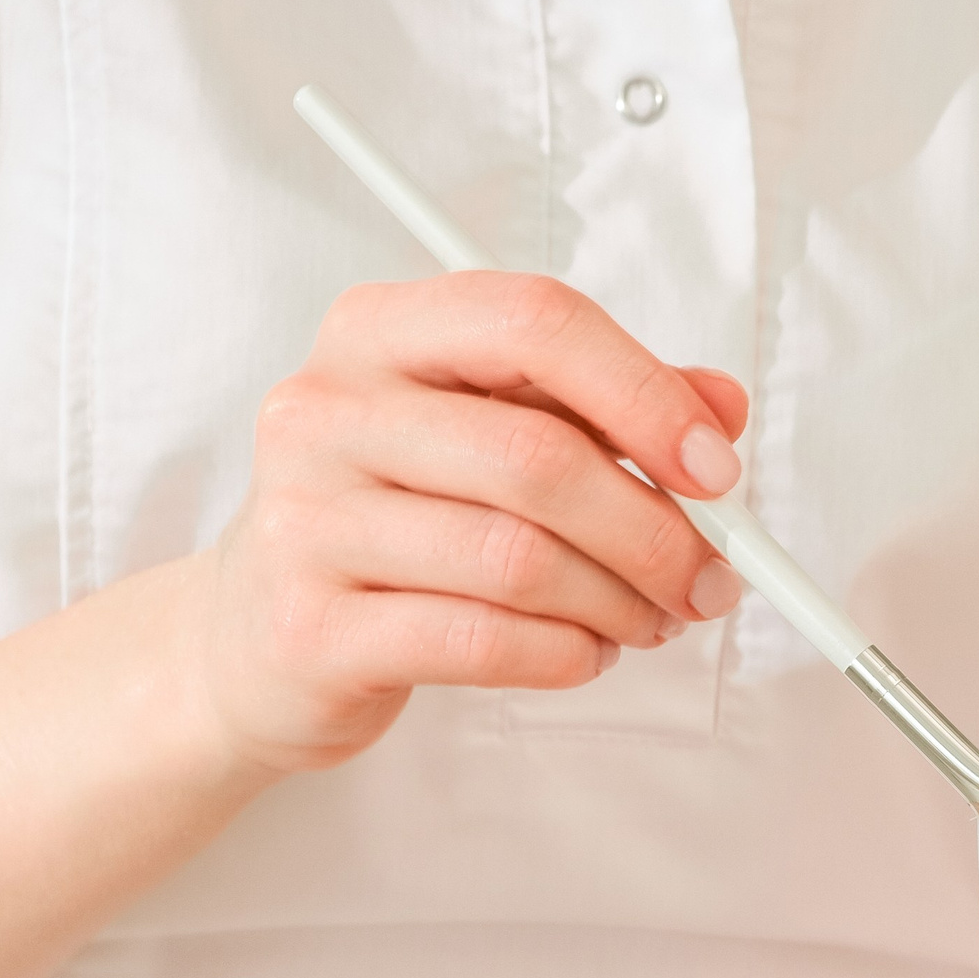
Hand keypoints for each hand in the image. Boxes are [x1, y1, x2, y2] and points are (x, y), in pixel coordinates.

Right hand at [192, 273, 750, 773]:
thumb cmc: (396, 524)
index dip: (646, 394)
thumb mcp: (491, 437)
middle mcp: (328, 409)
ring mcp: (308, 520)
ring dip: (618, 604)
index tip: (718, 471)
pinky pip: (482, 640)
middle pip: (538, 457)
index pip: (536, 322)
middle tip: (710, 582)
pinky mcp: (314, 628)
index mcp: (379, 332)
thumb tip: (723, 409)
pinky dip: (565, 655)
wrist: (254, 640)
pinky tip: (584, 654)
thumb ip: (603, 412)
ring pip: (519, 560)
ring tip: (649, 622)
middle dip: (654, 532)